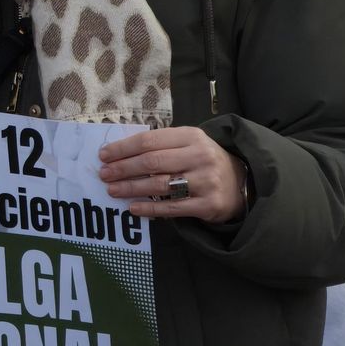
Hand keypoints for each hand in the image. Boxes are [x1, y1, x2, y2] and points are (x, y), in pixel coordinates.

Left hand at [97, 126, 248, 223]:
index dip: (123, 148)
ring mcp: (206, 181)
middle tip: (104, 174)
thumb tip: (119, 152)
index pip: (149, 141)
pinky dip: (150, 209)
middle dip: (123, 169)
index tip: (104, 155)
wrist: (240, 182)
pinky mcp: (208, 204)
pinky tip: (133, 208)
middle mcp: (200, 156)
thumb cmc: (202, 161)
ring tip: (112, 190)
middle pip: (152, 162)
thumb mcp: (187, 144)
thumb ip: (160, 145)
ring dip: (131, 188)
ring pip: (160, 185)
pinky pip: (172, 208)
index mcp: (191, 136)